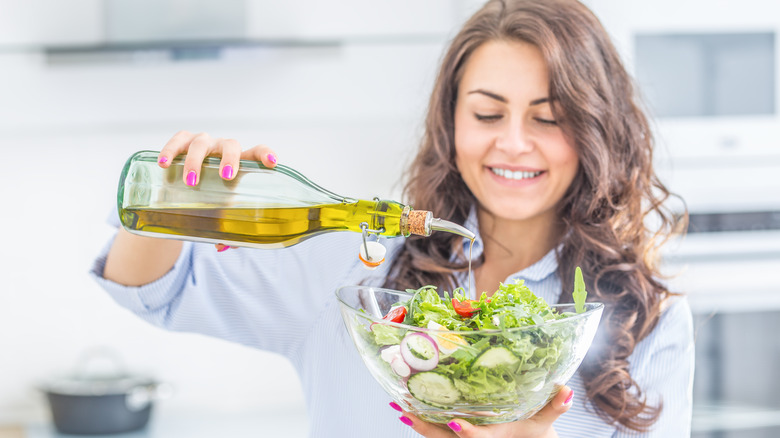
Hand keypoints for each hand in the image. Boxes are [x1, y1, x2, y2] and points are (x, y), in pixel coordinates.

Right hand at [156, 130, 278, 251]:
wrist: (182, 186)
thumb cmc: (209, 196)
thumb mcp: (219, 210)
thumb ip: (224, 228)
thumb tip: (223, 246)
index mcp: (239, 163)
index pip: (257, 152)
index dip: (266, 155)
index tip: (272, 163)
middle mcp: (222, 149)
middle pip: (231, 145)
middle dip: (230, 159)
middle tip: (226, 176)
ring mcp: (203, 142)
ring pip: (201, 143)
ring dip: (196, 161)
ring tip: (191, 181)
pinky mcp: (182, 141)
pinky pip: (177, 141)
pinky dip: (170, 150)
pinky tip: (164, 163)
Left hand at [392, 386, 572, 437]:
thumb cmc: (535, 433)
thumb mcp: (545, 422)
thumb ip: (555, 407)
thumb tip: (566, 390)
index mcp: (496, 437)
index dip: (468, 433)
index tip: (455, 423)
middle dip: (426, 427)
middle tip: (405, 412)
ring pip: (438, 437)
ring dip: (419, 423)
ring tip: (400, 408)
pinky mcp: (458, 436)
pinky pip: (438, 432)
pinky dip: (424, 422)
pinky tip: (410, 409)